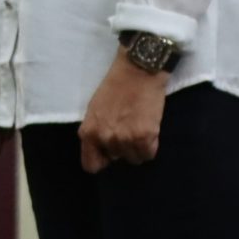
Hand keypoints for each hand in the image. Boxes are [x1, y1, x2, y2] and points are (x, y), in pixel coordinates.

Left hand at [80, 54, 166, 171]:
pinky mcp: (145, 137)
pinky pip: (148, 154)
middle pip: (116, 159)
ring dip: (137, 147)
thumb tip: (103, 152)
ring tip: (138, 127)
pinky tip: (148, 129)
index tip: (108, 154)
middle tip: (127, 129)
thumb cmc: (114, 88)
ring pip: (134, 158)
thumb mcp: (94, 111)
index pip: (91, 166)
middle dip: (121, 148)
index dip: (101, 161)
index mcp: (88, 133)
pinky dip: (150, 145)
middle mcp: (105, 139)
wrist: (137, 73)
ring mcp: (125, 139)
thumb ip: (95, 132)